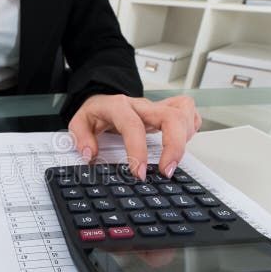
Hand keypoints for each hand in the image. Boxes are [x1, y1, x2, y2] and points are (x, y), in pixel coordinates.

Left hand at [68, 94, 200, 179]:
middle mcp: (142, 105)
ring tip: (173, 161)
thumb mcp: (79, 122)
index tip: (139, 173)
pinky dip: (191, 128)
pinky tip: (182, 143)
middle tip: (167, 171)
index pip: (133, 126)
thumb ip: (80, 138)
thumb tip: (90, 155)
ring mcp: (157, 107)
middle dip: (174, 146)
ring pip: (183, 112)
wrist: (104, 98)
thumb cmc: (97, 112)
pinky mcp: (167, 110)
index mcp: (119, 106)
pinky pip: (189, 112)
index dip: (138, 151)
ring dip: (184, 138)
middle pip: (170, 116)